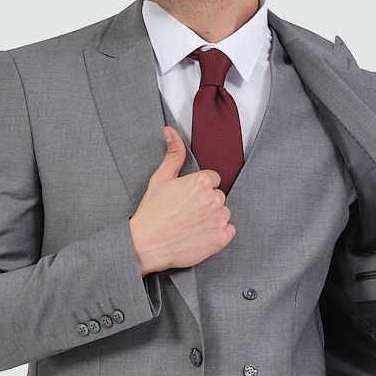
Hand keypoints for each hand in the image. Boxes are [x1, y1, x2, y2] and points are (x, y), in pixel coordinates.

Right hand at [129, 127, 235, 274]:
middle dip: (206, 203)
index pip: (212, 179)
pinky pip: (229, 231)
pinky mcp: (221, 238)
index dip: (198, 189)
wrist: (146, 244)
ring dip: (213, 218)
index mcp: (201, 181)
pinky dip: (218, 234)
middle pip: (218, 197)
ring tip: (192, 225)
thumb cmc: (152, 213)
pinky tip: (200, 235)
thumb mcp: (161, 178)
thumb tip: (170, 131)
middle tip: (187, 214)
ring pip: (224, 213)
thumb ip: (173, 154)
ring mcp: (219, 219)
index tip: (187, 199)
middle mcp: (213, 198)